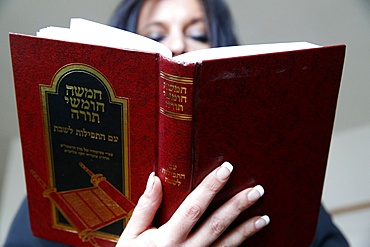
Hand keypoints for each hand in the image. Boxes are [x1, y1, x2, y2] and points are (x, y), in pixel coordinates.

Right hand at [116, 162, 269, 246]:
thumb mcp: (132, 234)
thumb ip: (145, 206)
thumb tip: (155, 179)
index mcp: (169, 237)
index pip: (194, 206)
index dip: (211, 186)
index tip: (225, 169)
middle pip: (217, 224)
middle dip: (237, 205)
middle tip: (256, 190)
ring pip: (227, 243)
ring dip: (246, 229)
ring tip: (262, 215)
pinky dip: (240, 245)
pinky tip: (250, 236)